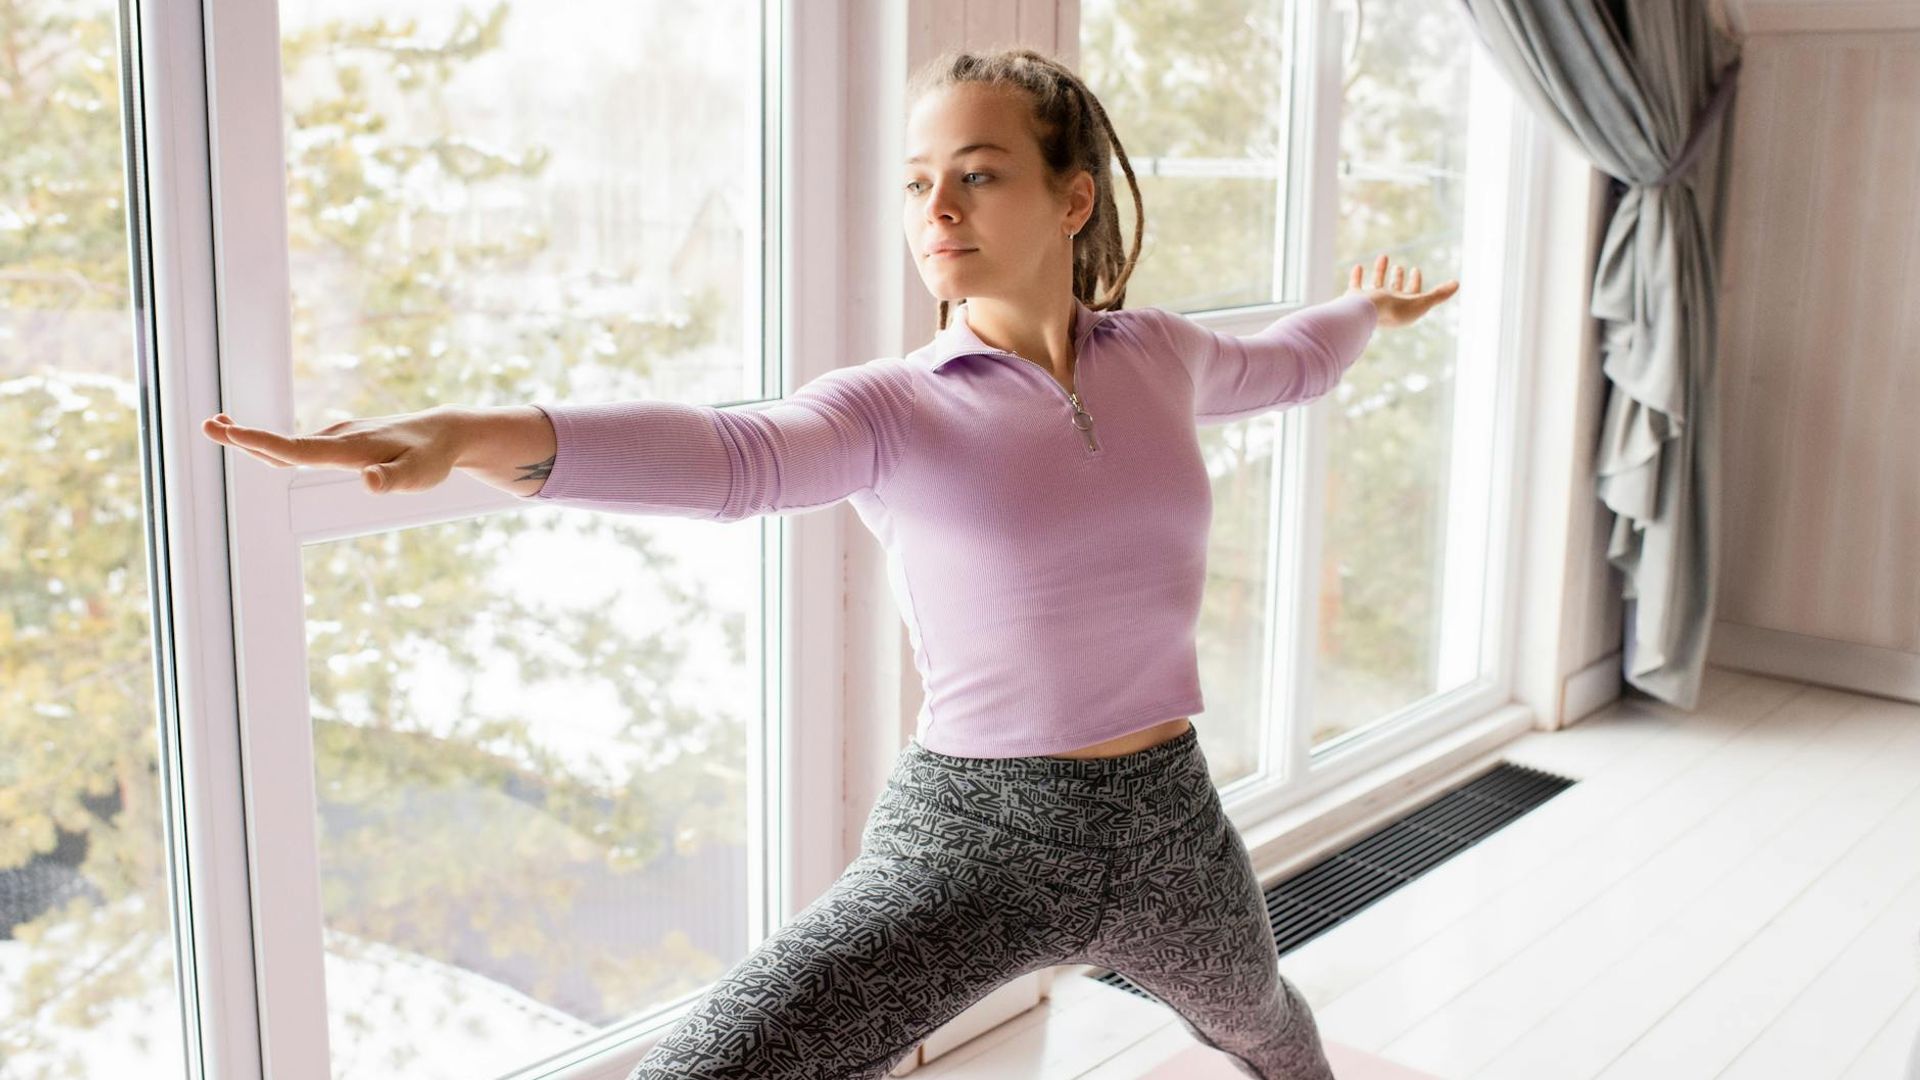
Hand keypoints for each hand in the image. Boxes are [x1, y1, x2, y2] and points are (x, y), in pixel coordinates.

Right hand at [199, 406, 466, 493]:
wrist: (445, 433)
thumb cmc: (433, 458)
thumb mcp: (420, 475)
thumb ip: (394, 480)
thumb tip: (369, 483)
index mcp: (350, 449)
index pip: (299, 449)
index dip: (264, 444)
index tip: (233, 432)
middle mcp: (338, 439)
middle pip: (284, 444)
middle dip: (245, 437)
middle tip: (207, 425)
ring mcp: (339, 439)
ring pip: (290, 446)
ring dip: (254, 440)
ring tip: (219, 427)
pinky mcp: (342, 442)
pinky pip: (302, 447)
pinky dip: (275, 446)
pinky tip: (256, 444)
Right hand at [1344, 253, 1459, 329]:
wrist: (1366, 314)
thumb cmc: (1395, 310)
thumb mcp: (1422, 301)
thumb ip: (1439, 294)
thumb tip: (1457, 284)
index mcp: (1402, 309)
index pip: (1411, 294)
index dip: (1415, 282)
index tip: (1415, 269)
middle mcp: (1386, 306)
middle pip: (1394, 291)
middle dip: (1398, 279)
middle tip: (1400, 267)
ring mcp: (1370, 302)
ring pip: (1376, 285)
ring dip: (1380, 271)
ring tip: (1383, 256)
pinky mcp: (1355, 298)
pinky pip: (1356, 285)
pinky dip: (1357, 276)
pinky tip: (1358, 266)